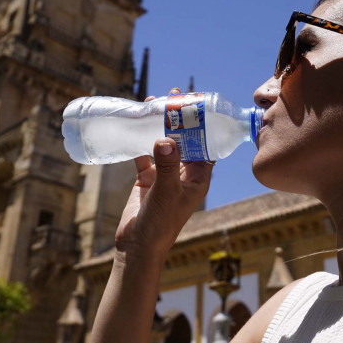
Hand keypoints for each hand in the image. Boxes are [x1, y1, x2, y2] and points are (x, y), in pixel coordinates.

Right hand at [113, 95, 213, 263]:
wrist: (138, 247)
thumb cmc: (160, 224)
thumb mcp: (165, 193)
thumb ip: (166, 166)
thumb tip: (165, 139)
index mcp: (198, 178)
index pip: (207, 145)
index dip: (204, 125)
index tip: (196, 103)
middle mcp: (184, 174)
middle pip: (186, 140)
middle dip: (180, 120)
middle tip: (173, 96)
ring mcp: (165, 175)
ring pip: (165, 144)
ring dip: (160, 125)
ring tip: (153, 103)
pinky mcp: (147, 179)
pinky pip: (145, 153)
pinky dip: (141, 139)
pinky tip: (136, 123)